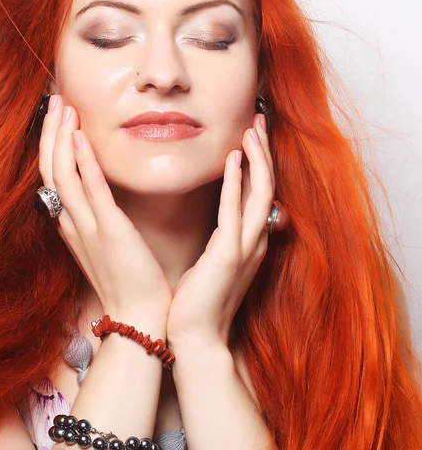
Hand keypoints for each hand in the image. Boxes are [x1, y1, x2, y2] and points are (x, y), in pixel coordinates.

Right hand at [38, 95, 172, 320]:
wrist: (139, 316)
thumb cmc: (128, 280)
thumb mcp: (104, 244)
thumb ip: (97, 217)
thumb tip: (97, 194)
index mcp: (71, 224)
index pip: (52, 176)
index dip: (51, 144)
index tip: (57, 117)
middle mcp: (72, 222)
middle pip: (50, 169)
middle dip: (50, 132)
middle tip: (54, 100)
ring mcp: (88, 227)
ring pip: (63, 174)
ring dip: (60, 137)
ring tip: (63, 106)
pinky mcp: (110, 231)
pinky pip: (91, 190)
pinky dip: (83, 161)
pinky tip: (81, 135)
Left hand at [165, 112, 274, 347]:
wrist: (196, 339)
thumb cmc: (200, 301)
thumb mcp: (215, 262)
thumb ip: (222, 237)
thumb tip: (220, 216)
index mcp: (248, 242)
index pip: (259, 194)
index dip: (259, 162)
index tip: (253, 135)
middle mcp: (253, 241)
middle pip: (265, 186)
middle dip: (264, 152)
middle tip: (259, 121)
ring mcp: (243, 248)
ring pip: (259, 193)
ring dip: (257, 159)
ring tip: (252, 130)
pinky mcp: (227, 256)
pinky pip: (233, 212)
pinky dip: (236, 183)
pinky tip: (234, 158)